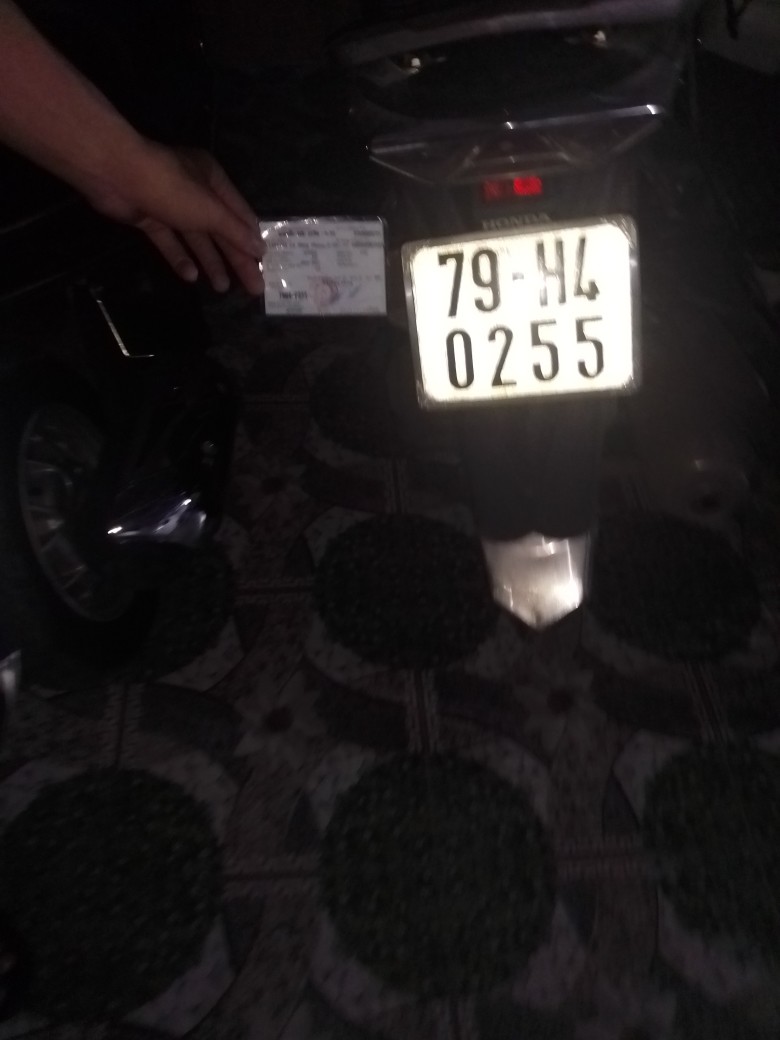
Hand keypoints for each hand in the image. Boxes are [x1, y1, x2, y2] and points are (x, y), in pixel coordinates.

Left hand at [84, 143, 264, 294]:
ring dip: (210, 262)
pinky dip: (180, 257)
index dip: (252, 241)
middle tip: (252, 288)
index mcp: (213, 180)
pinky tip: (191, 276)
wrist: (116, 175)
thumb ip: (235, 232)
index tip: (264, 266)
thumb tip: (261, 249)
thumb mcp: (210, 210)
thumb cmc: (171, 188)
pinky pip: (170, 241)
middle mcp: (195, 191)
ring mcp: (171, 205)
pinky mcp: (149, 217)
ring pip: (196, 238)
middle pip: (221, 231)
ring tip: (223, 288)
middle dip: (235, 259)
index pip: (240, 215)